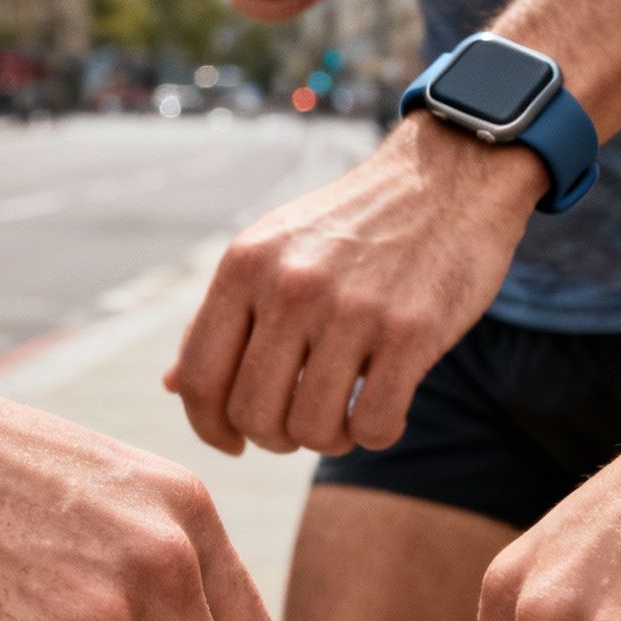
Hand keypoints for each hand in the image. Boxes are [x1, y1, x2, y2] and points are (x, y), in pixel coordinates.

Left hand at [166, 116, 546, 455]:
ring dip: (330, 439)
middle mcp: (291, 286)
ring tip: (345, 414)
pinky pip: (375, 426)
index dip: (208, 426)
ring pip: (313, 430)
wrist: (446, 178)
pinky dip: (376, 433)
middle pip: (254, 414)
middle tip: (301, 423)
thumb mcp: (273, 249)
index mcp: (246, 265)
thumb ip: (224, 317)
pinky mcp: (412, 330)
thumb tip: (173, 386)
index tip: (231, 441)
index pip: (200, 377)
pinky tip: (384, 407)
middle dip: (275, 438)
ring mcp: (353, 308)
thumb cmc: (353, 226)